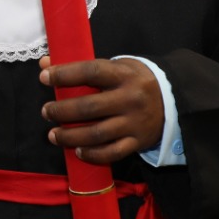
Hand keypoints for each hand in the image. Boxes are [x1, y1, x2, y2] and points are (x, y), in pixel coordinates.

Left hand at [39, 56, 164, 164]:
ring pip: (97, 134)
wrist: (174, 100)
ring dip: (70, 136)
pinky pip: (112, 153)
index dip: (65, 74)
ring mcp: (134, 122)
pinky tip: (78, 151)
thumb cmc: (135, 81)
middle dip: (61, 111)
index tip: (44, 77)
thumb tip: (45, 63)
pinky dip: (92, 154)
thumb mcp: (115, 67)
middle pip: (89, 107)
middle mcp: (130, 98)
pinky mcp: (137, 142)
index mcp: (123, 75)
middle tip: (46, 112)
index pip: (91, 72)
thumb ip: (82, 66)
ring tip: (53, 135)